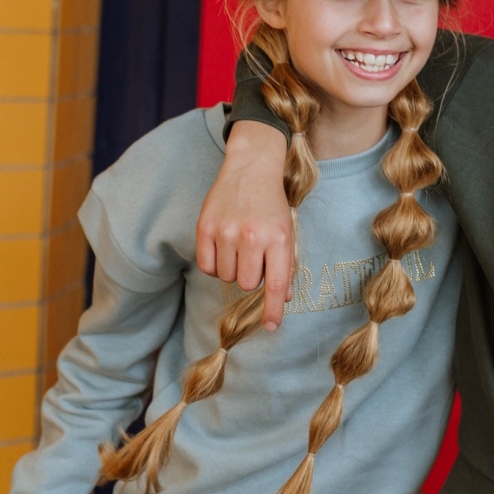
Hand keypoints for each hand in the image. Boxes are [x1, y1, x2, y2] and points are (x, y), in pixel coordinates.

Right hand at [196, 120, 294, 330]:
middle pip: (246, 284)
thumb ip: (285, 265)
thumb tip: (281, 298)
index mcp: (279, 240)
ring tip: (239, 247)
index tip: (270, 326)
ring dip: (232, 270)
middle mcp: (253, 237)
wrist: (251, 167)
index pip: (275, 285)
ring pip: (226, 277)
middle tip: (254, 257)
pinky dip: (214, 264)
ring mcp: (226, 231)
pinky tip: (222, 247)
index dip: (272, 310)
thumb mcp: (288, 233)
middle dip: (250, 278)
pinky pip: (206, 266)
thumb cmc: (272, 205)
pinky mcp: (205, 227)